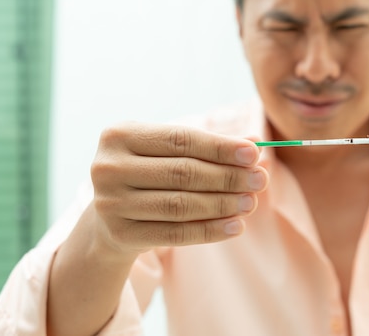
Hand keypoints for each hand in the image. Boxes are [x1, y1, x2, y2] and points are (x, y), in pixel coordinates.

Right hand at [89, 122, 267, 255]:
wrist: (109, 219)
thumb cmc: (150, 174)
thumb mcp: (172, 153)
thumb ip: (211, 146)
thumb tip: (256, 142)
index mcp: (120, 135)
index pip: (181, 139)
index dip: (220, 147)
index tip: (254, 153)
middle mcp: (108, 167)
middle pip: (182, 172)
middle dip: (228, 176)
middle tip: (260, 180)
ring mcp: (110, 203)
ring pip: (180, 205)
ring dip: (223, 204)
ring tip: (252, 202)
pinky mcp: (120, 234)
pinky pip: (175, 233)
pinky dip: (210, 230)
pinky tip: (236, 226)